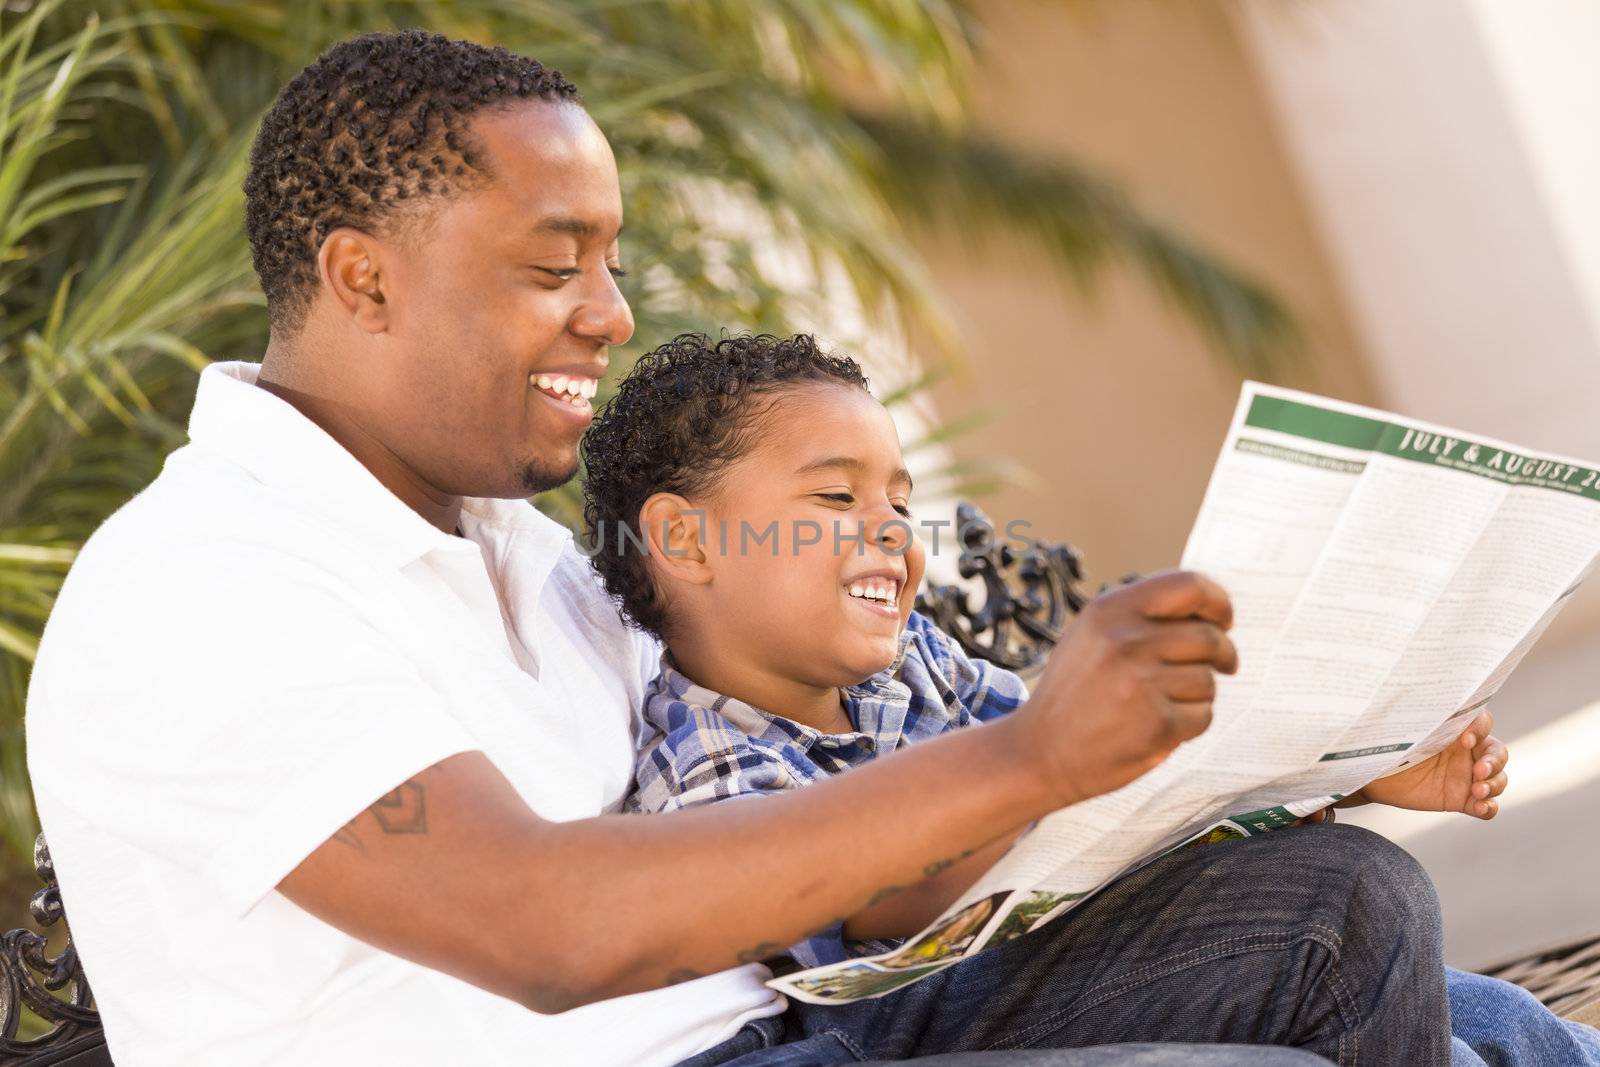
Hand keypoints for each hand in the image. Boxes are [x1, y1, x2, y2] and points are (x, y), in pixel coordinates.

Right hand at [1019, 570, 1236, 808]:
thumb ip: (1141, 615)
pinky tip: (1160, 724)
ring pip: (1209, 679)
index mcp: (1111, 610)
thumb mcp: (1091, 635)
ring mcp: (1142, 683)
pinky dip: (1190, 722)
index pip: (1190, 586)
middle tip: (1220, 666)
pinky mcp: (1158, 724)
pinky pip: (1204, 714)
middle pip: (1209, 636)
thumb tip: (1208, 609)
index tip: (1223, 620)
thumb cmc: (1074, 692)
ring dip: (1198, 693)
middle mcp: (1126, 641)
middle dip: (1222, 654)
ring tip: (1164, 701)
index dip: (1218, 601)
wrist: (1041, 752)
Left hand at [1353, 710, 1507, 818]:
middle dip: (1494, 762)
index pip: (1483, 723)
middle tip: (1479, 770)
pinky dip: (1488, 807)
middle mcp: (1467, 753)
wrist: (1375, 776)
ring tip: (1477, 791)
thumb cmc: (1390, 745)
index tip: (1464, 739)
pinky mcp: (1462, 800)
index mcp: (1457, 730)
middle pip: (1498, 754)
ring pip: (1498, 780)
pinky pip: (1487, 806)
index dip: (1481, 729)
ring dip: (1494, 785)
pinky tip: (1480, 807)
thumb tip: (1435, 698)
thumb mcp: (1407, 728)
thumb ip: (1426, 717)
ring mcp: (1467, 777)